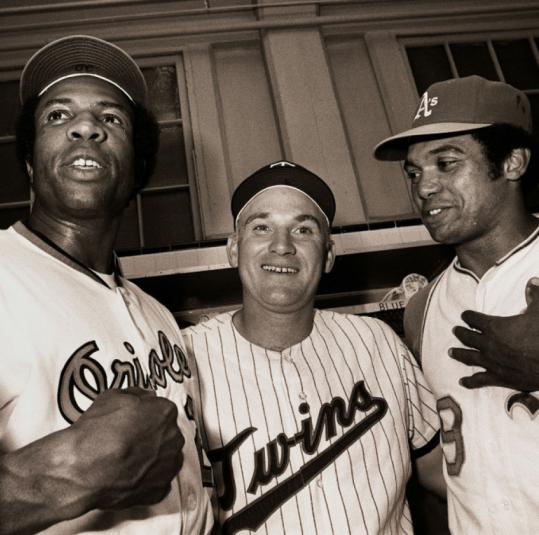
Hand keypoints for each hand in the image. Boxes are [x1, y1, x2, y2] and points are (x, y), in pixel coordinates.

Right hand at [70, 387, 183, 509]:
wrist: (83, 468)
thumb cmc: (96, 432)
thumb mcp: (113, 396)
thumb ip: (137, 394)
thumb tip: (145, 397)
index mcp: (166, 412)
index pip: (163, 411)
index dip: (147, 416)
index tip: (136, 422)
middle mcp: (173, 438)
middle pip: (167, 434)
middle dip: (152, 437)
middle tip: (131, 442)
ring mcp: (169, 465)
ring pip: (167, 458)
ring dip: (154, 458)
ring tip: (130, 461)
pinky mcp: (160, 489)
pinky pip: (159, 482)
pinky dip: (147, 480)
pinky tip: (130, 476)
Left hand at [450, 278, 538, 391]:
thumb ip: (535, 294)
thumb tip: (532, 280)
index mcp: (494, 326)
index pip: (474, 318)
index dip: (468, 316)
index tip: (465, 315)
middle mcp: (488, 344)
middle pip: (467, 337)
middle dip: (460, 333)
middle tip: (455, 331)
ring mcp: (491, 362)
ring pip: (469, 357)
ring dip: (459, 354)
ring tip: (451, 352)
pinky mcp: (499, 378)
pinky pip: (480, 380)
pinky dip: (470, 381)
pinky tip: (462, 382)